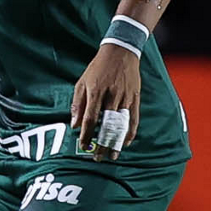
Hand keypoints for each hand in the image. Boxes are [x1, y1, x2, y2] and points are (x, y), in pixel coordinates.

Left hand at [71, 42, 140, 160]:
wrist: (121, 52)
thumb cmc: (97, 68)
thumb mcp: (82, 82)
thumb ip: (78, 104)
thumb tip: (75, 125)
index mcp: (96, 92)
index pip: (90, 119)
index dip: (87, 135)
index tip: (84, 147)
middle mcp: (111, 97)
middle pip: (107, 126)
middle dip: (102, 144)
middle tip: (98, 158)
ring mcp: (125, 98)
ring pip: (121, 125)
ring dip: (117, 142)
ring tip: (113, 156)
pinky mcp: (135, 98)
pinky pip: (134, 119)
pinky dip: (131, 132)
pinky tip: (126, 143)